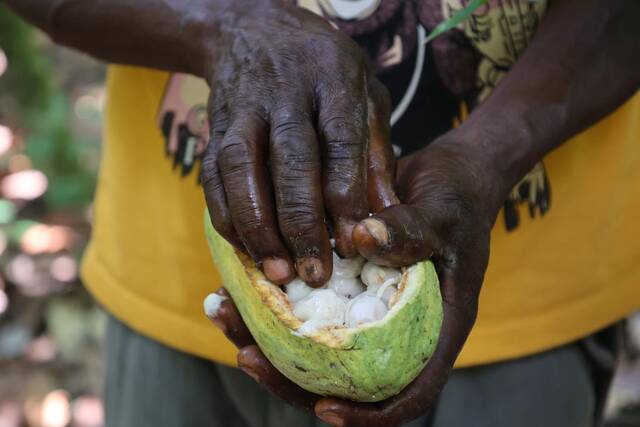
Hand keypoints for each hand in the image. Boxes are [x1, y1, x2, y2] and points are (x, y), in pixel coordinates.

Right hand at [201, 2, 397, 287]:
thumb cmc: (324, 69)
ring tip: (275, 270)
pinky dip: (226, 215)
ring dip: (256, 225)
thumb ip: (376, 152)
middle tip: (314, 273)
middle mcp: (285, 91)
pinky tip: (245, 247)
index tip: (353, 241)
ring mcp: (243, 107)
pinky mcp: (214, 126)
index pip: (340, 141)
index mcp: (333, 79)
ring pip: (241, 168)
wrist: (253, 28)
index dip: (345, 195)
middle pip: (290, 160)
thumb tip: (387, 215)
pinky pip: (212, 175)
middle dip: (301, 222)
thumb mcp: (365, 93)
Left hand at [208, 127, 507, 425]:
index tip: (324, 407)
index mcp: (435, 327)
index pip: (410, 390)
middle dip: (292, 377)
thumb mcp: (442, 213)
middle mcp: (399, 328)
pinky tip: (237, 281)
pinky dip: (271, 300)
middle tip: (247, 355)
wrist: (446, 175)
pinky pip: (308, 306)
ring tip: (225, 310)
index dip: (369, 413)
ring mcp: (368, 308)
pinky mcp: (346, 286)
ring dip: (267, 336)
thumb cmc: (458, 197)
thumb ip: (410, 230)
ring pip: (316, 345)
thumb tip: (362, 238)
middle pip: (346, 378)